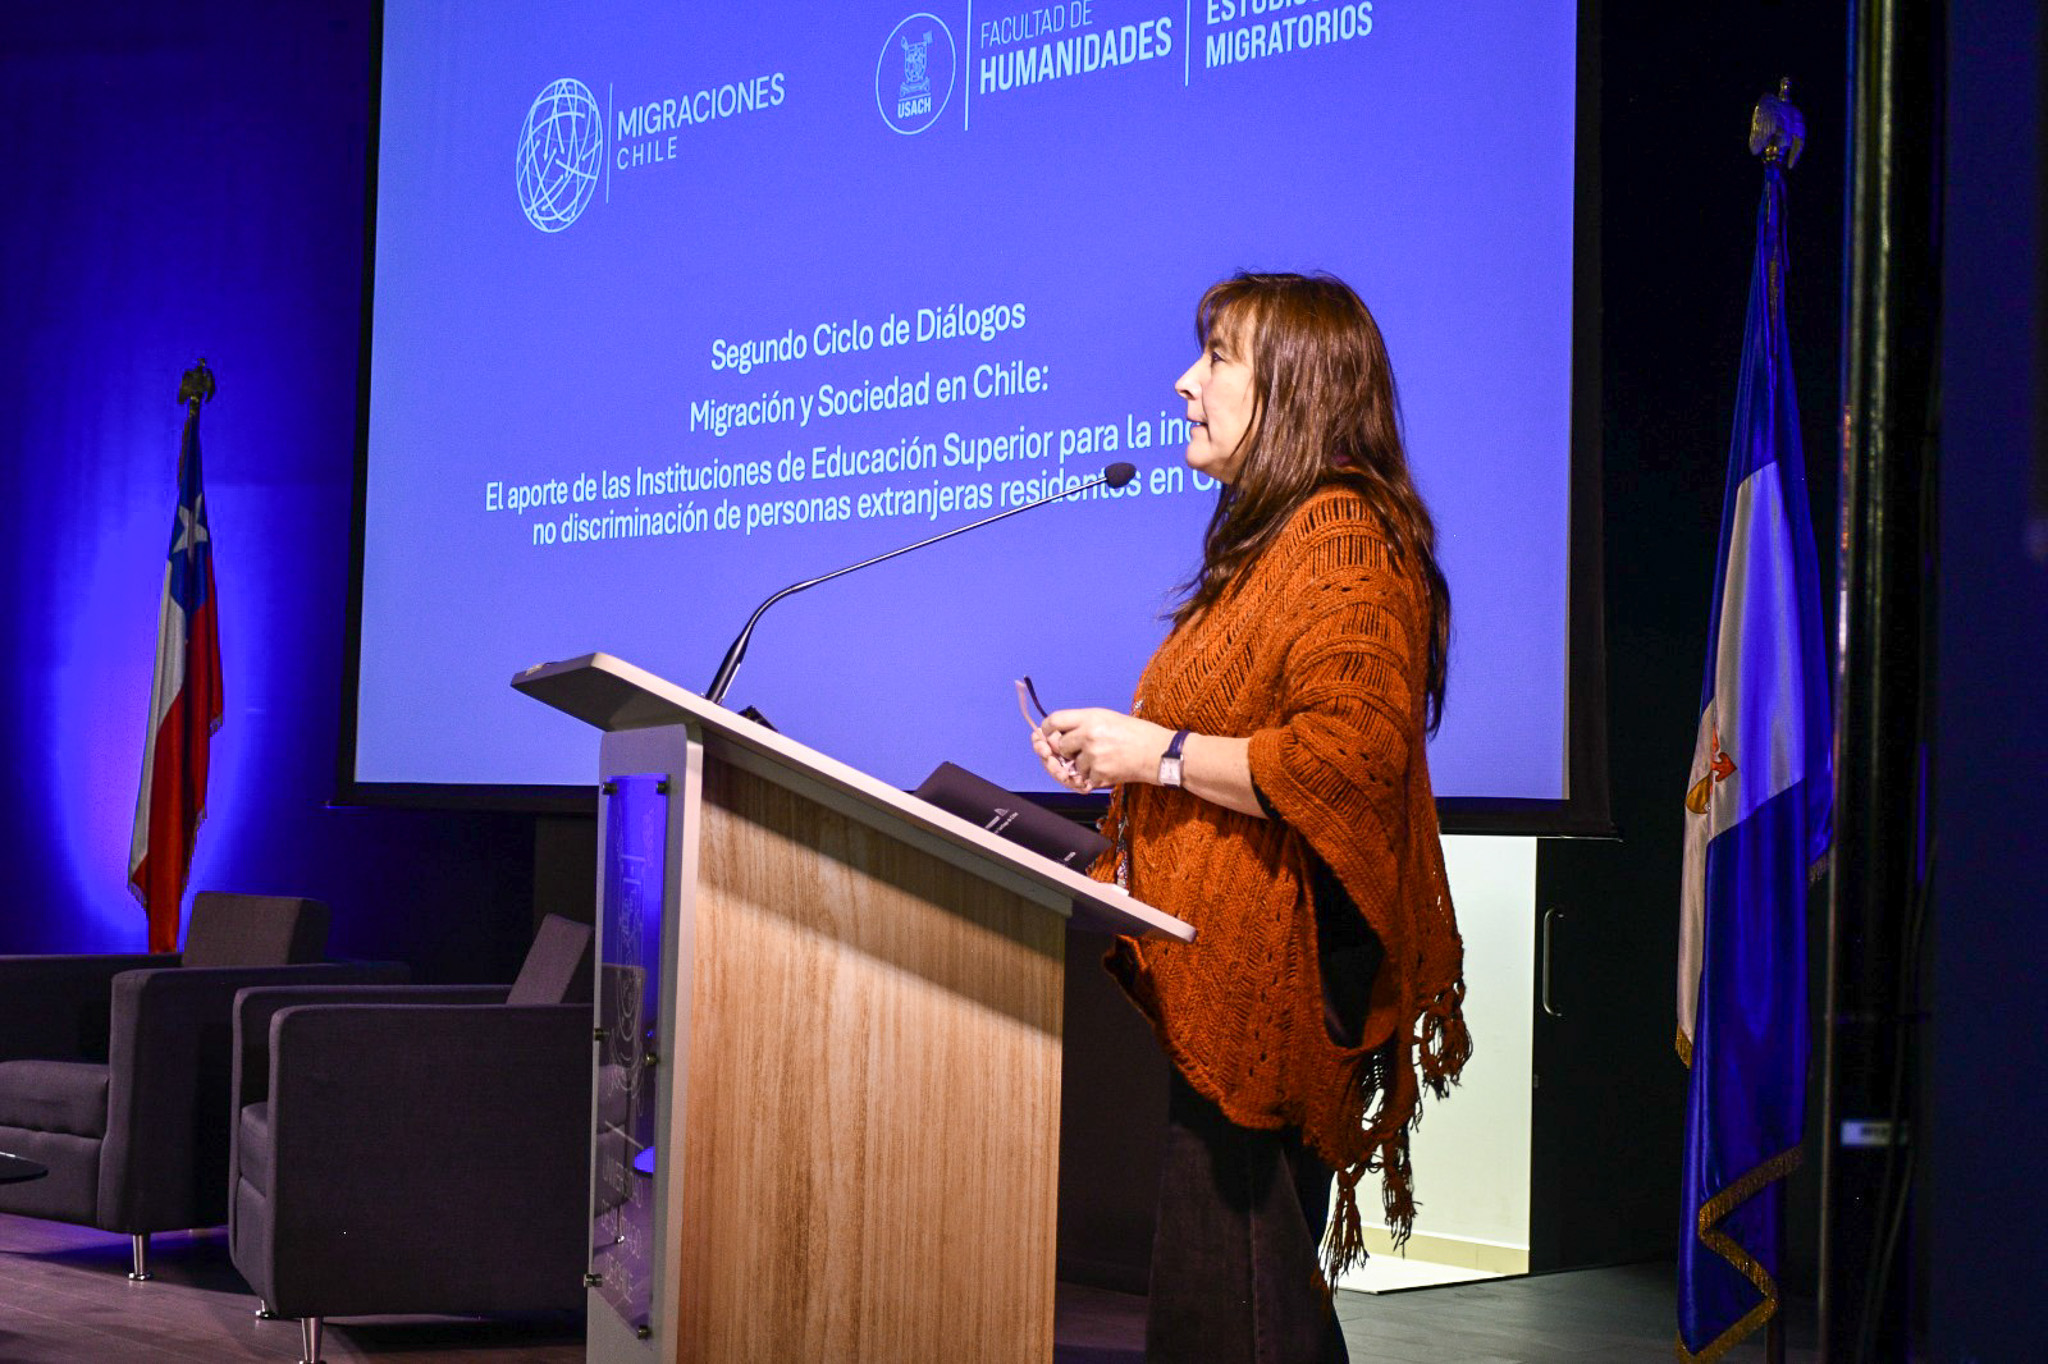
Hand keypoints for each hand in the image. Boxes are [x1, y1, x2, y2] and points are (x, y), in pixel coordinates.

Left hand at [1036, 708, 1174, 791]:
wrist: (1159, 753)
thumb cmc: (1137, 734)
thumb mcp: (1108, 718)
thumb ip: (1082, 723)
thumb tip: (1057, 734)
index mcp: (1091, 717)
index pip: (1054, 720)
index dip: (1047, 729)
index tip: (1048, 734)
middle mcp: (1089, 734)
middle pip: (1059, 745)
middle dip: (1067, 750)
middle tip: (1084, 750)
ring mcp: (1094, 756)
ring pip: (1072, 764)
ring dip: (1083, 765)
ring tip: (1105, 757)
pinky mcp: (1100, 773)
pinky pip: (1085, 778)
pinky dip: (1094, 776)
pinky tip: (1111, 767)